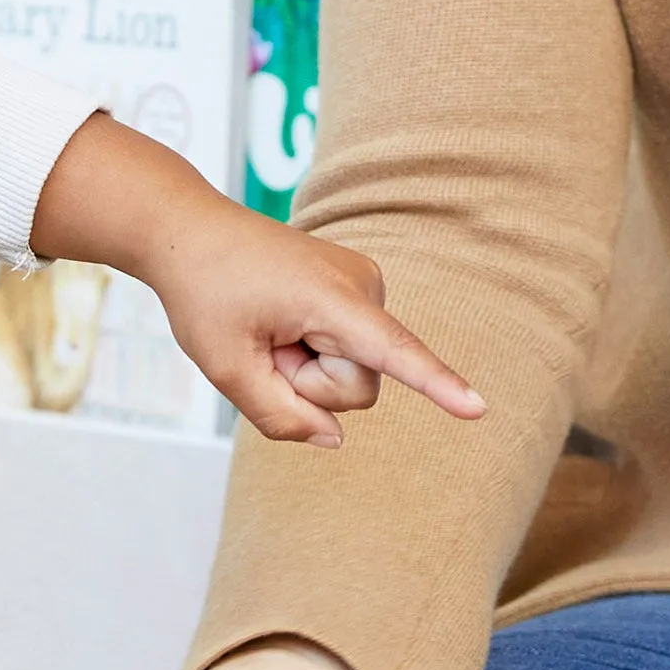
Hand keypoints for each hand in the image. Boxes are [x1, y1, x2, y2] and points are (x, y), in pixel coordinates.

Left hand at [25, 112, 481, 447]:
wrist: (190, 232)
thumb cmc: (204, 291)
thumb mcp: (227, 367)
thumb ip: (281, 415)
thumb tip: (335, 438)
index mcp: (330, 297)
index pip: (392, 352)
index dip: (437, 385)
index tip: (478, 408)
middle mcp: (362, 283)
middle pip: (359, 384)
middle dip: (309, 384)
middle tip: (264, 342)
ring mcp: (363, 283)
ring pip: (355, 370)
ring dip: (306, 366)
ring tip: (270, 328)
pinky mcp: (357, 290)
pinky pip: (348, 349)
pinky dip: (312, 349)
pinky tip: (281, 321)